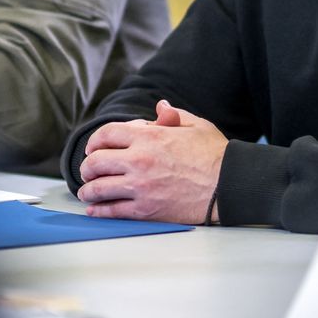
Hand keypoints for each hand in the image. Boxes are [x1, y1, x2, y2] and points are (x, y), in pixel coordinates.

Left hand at [77, 99, 225, 223]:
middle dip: (87, 167)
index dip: (94, 141)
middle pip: (96, 162)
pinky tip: (95, 209)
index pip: (106, 134)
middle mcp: (139, 160)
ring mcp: (140, 186)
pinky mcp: (146, 209)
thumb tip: (161, 107)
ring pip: (98, 188)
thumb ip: (173, 116)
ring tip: (87, 191)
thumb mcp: (196, 126)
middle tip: (88, 171)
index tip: (92, 149)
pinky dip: (99, 210)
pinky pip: (112, 210)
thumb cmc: (215, 155)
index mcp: (149, 137)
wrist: (230, 185)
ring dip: (88, 190)